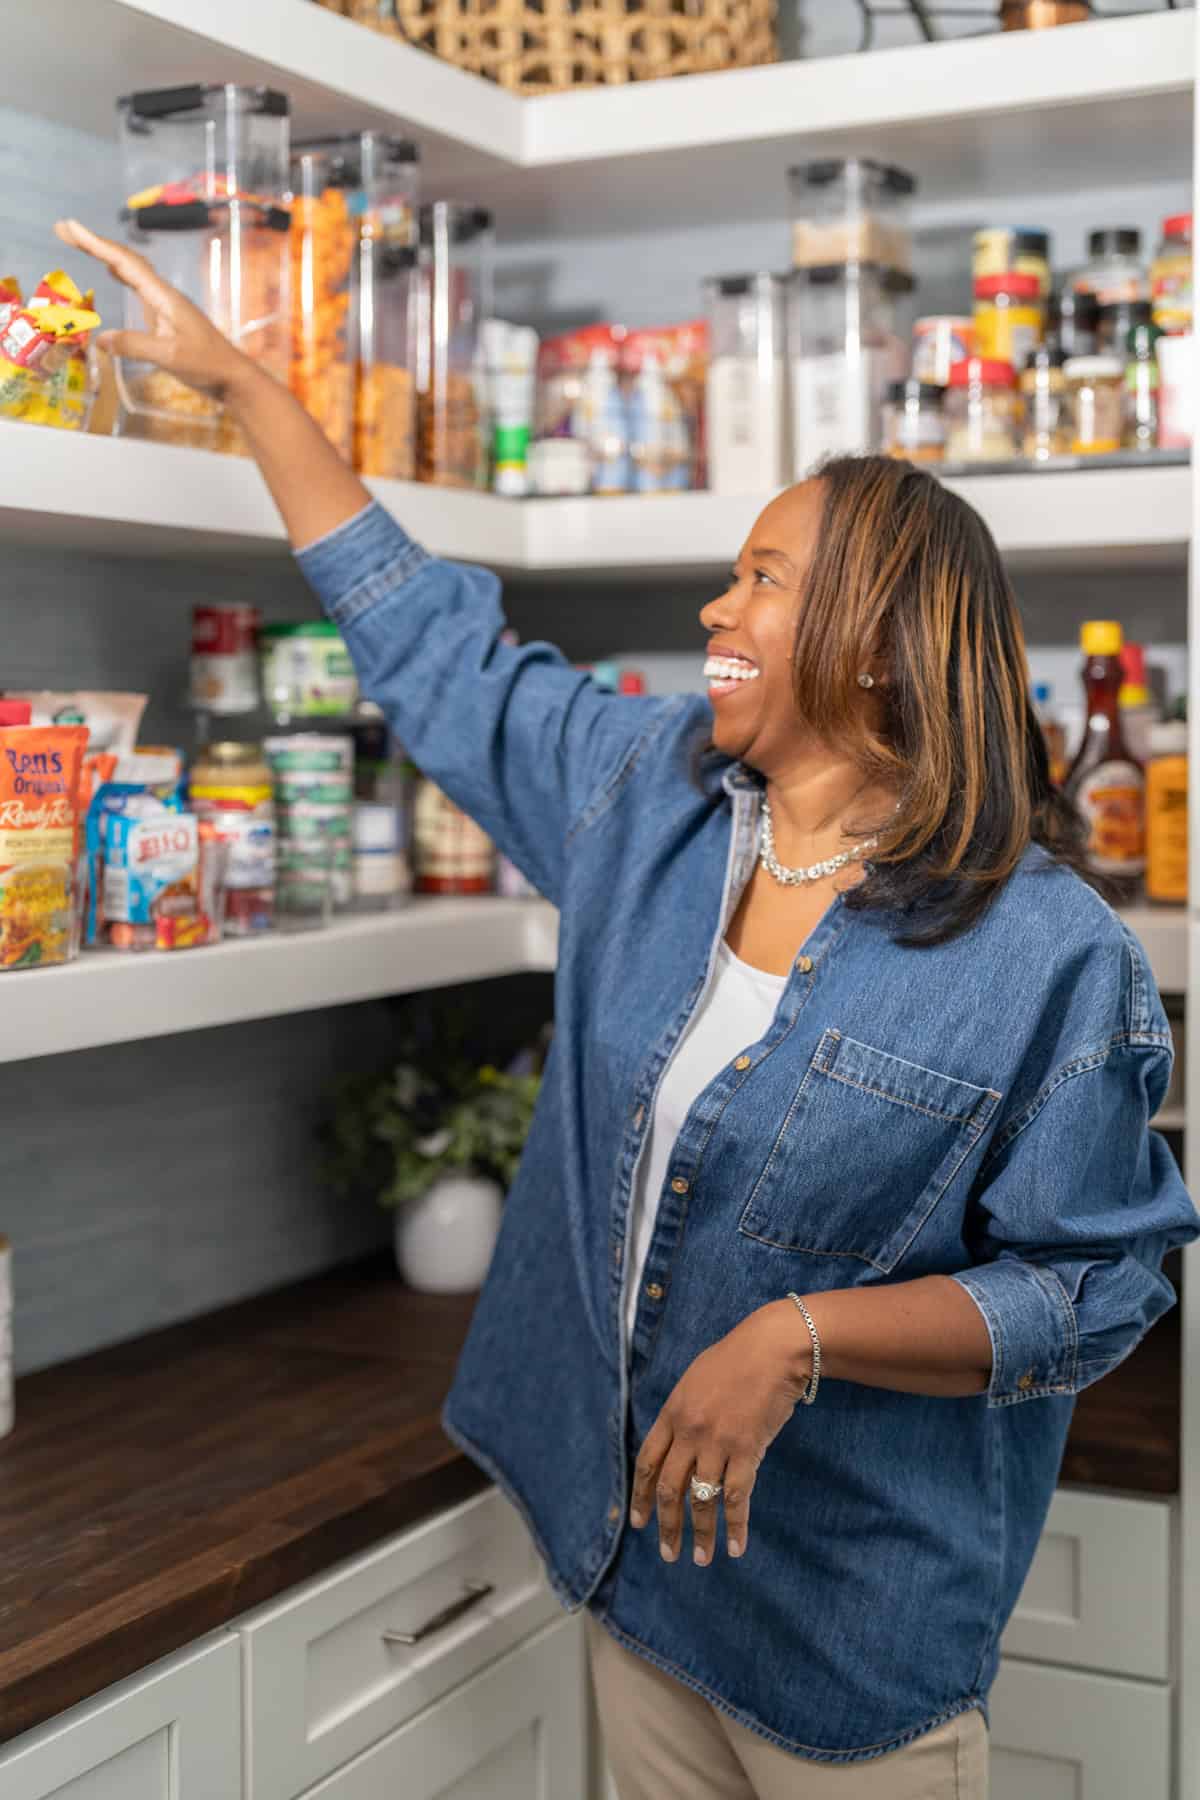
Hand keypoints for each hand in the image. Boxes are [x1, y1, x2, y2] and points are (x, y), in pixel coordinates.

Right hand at [54, 219, 251, 400]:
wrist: (232, 378)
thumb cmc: (207, 365)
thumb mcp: (169, 356)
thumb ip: (135, 345)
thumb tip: (100, 338)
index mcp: (163, 297)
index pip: (124, 263)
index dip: (96, 243)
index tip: (70, 227)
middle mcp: (163, 295)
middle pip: (125, 260)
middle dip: (94, 243)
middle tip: (63, 230)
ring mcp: (165, 305)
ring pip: (131, 271)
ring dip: (105, 255)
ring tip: (79, 243)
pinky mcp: (165, 318)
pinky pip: (138, 287)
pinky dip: (121, 273)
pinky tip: (112, 272)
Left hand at [629, 1300, 810, 1566]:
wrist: (772, 1348)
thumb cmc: (736, 1359)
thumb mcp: (695, 1380)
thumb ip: (683, 1413)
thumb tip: (678, 1443)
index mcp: (672, 1413)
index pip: (647, 1463)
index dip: (640, 1496)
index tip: (639, 1522)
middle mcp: (689, 1432)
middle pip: (669, 1489)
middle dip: (667, 1526)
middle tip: (668, 1554)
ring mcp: (717, 1443)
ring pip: (701, 1500)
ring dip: (700, 1534)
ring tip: (700, 1559)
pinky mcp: (747, 1450)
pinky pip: (737, 1497)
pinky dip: (736, 1525)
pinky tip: (736, 1547)